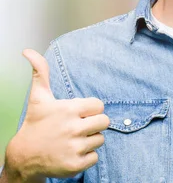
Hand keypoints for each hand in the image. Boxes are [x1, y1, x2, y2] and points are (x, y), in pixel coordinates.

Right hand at [4, 50, 109, 180]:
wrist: (24, 156)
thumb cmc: (36, 124)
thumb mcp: (39, 98)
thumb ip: (41, 73)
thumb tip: (28, 51)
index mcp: (68, 110)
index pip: (99, 105)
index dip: (90, 109)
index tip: (77, 113)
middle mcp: (72, 128)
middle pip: (104, 122)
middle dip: (93, 124)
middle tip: (77, 128)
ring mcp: (74, 147)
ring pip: (100, 139)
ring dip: (89, 140)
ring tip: (72, 140)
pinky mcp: (76, 164)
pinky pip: (95, 157)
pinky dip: (86, 157)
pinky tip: (71, 153)